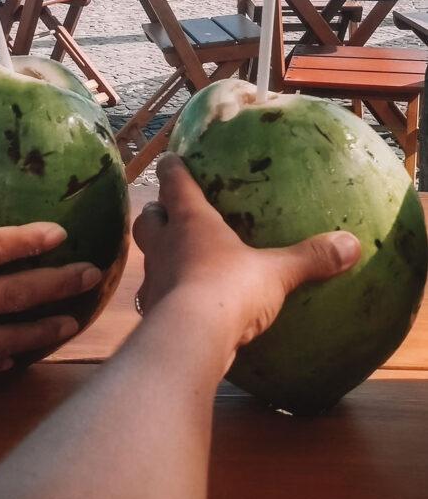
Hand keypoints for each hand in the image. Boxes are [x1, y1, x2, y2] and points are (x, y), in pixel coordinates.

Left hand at [132, 152, 360, 368]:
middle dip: (157, 212)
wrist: (191, 338)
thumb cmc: (229, 289)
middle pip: (148, 218)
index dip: (172, 168)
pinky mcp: (152, 310)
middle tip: (168, 211)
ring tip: (175, 259)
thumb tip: (351, 244)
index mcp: (191, 221)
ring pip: (148, 256)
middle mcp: (165, 244)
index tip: (171, 159)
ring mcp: (154, 278)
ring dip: (158, 254)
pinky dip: (164, 294)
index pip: (173, 182)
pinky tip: (181, 304)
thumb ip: (309, 257)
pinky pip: (154, 295)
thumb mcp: (276, 272)